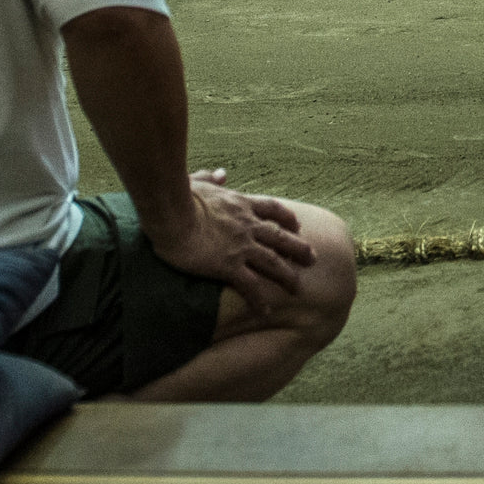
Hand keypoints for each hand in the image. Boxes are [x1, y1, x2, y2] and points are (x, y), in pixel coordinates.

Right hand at [148, 175, 314, 317]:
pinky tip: (266, 310)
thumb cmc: (178, 195)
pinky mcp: (229, 266)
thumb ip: (212, 178)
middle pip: (281, 237)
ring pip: (274, 263)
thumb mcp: (197, 181)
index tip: (297, 225)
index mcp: (240, 203)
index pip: (272, 209)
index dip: (287, 217)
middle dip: (299, 248)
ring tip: (298, 288)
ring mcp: (241, 246)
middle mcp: (247, 225)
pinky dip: (260, 299)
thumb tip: (222, 173)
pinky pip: (251, 286)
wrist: (170, 213)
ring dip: (288, 276)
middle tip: (313, 259)